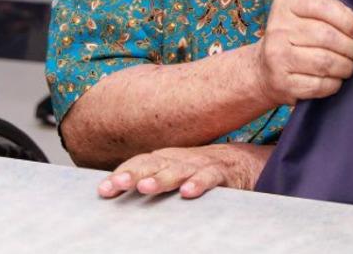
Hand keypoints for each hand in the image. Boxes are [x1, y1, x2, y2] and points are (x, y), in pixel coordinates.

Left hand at [98, 143, 268, 199]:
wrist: (249, 162)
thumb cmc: (205, 170)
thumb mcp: (176, 172)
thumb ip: (153, 178)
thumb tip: (115, 192)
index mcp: (168, 158)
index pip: (141, 162)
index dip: (123, 173)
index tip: (103, 190)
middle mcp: (182, 159)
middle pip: (155, 163)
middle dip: (134, 173)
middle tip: (118, 184)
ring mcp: (203, 164)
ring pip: (179, 169)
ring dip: (162, 178)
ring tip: (146, 188)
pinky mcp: (224, 173)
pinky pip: (211, 178)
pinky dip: (199, 183)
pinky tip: (188, 192)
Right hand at [250, 0, 352, 106]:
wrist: (263, 71)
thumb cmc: (297, 39)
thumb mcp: (309, 16)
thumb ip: (335, 14)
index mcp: (286, 6)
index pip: (322, 6)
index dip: (349, 20)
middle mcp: (278, 29)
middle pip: (326, 36)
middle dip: (352, 47)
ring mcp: (276, 57)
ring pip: (325, 62)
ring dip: (346, 66)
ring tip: (351, 66)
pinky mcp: (281, 83)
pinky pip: (319, 85)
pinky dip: (335, 84)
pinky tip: (336, 79)